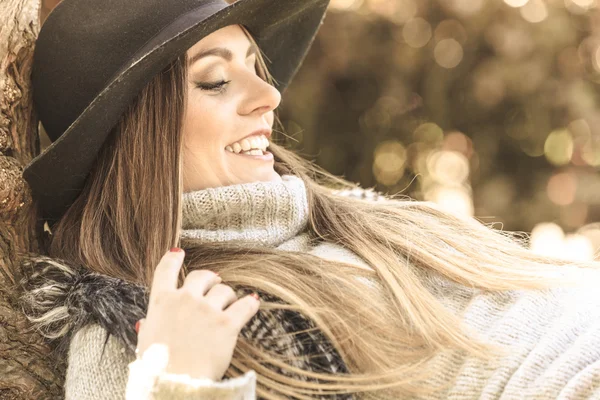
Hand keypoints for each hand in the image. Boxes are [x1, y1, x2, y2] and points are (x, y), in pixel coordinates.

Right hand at [135, 248, 259, 380]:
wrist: (175, 383)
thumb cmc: (157, 367)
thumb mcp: (145, 342)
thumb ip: (149, 326)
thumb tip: (144, 323)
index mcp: (162, 302)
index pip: (166, 270)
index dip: (173, 259)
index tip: (178, 252)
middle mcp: (185, 300)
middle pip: (202, 276)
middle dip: (210, 280)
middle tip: (215, 285)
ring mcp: (207, 310)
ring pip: (224, 290)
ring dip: (228, 297)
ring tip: (228, 307)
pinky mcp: (227, 324)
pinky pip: (245, 306)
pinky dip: (250, 304)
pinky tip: (253, 303)